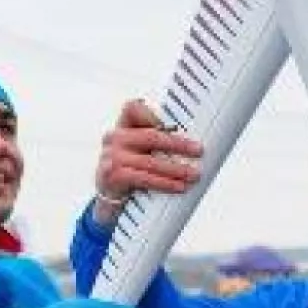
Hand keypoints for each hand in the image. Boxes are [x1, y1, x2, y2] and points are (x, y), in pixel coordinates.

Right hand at [93, 100, 204, 226]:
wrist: (108, 199)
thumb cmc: (129, 173)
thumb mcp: (139, 152)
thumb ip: (157, 143)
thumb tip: (192, 145)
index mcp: (123, 128)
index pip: (133, 109)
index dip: (151, 112)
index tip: (175, 121)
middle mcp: (114, 138)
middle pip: (151, 136)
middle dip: (178, 144)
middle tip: (198, 150)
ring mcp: (112, 157)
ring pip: (151, 161)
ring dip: (176, 169)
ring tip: (194, 174)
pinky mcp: (112, 176)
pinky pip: (144, 178)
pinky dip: (165, 183)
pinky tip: (178, 187)